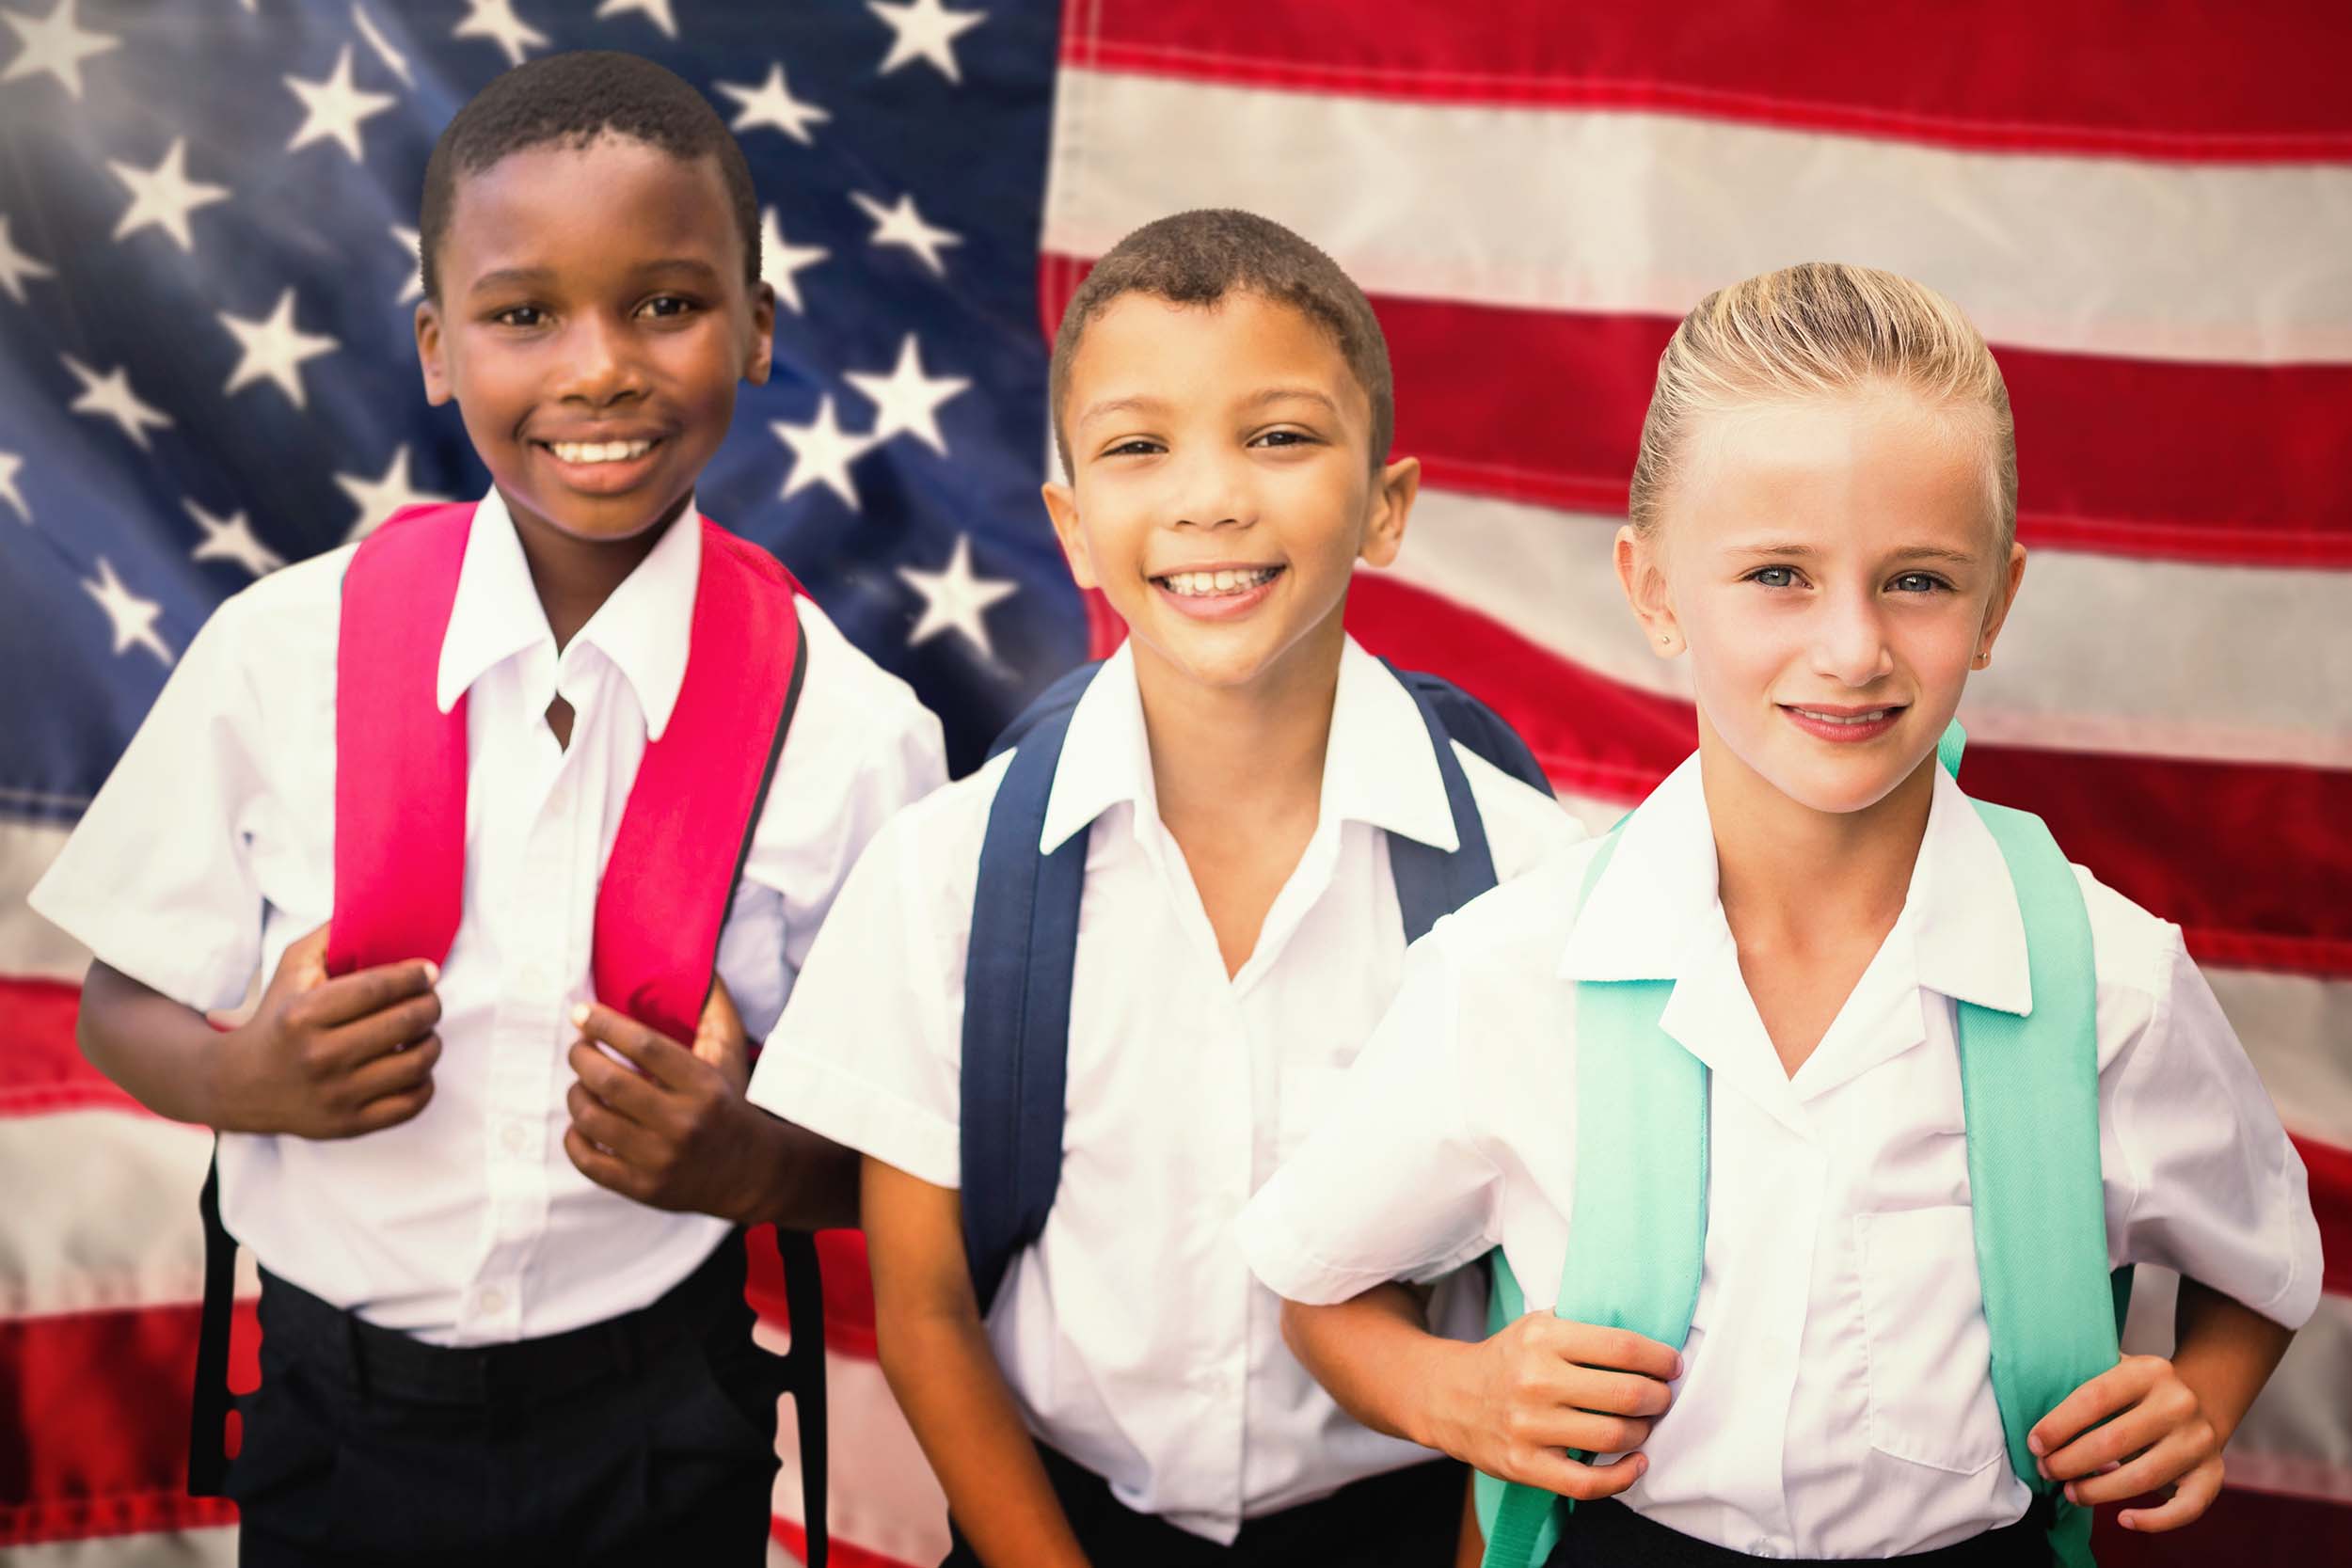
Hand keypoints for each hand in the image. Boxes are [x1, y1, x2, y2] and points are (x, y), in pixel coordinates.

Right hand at [214, 923, 441, 1137]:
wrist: (237, 1085)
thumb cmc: (276, 1018)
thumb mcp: (291, 969)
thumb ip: (330, 936)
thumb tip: (375, 911)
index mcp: (303, 1016)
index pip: (379, 989)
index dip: (414, 976)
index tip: (428, 972)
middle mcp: (319, 1057)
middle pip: (406, 1022)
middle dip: (430, 1004)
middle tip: (429, 998)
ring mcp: (336, 1095)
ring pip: (417, 1062)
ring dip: (431, 1041)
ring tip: (422, 1031)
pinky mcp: (349, 1125)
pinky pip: (412, 1103)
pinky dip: (424, 1080)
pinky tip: (411, 1064)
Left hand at [563, 980, 758, 1216]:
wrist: (751, 1173)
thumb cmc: (730, 1104)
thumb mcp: (730, 1056)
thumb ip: (716, 1010)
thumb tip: (703, 967)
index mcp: (704, 1086)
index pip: (644, 1047)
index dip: (605, 1024)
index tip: (581, 1012)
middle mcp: (683, 1123)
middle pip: (610, 1082)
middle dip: (581, 1057)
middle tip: (578, 1048)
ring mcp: (661, 1159)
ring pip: (593, 1119)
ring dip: (576, 1094)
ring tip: (582, 1084)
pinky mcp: (644, 1188)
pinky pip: (588, 1160)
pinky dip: (575, 1137)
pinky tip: (582, 1123)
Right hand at [1430, 1312, 1679, 1501]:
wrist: (1448, 1397)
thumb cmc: (1508, 1359)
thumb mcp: (1537, 1324)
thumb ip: (1584, 1324)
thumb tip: (1647, 1334)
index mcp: (1543, 1337)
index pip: (1622, 1346)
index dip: (1659, 1358)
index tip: (1671, 1366)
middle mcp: (1536, 1380)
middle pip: (1626, 1393)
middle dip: (1659, 1398)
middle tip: (1662, 1397)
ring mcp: (1529, 1426)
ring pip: (1614, 1436)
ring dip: (1643, 1432)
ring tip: (1643, 1425)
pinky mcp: (1525, 1465)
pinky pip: (1588, 1482)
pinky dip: (1623, 1476)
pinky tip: (1635, 1463)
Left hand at [2031, 1354, 2223, 1531]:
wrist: (2202, 1398)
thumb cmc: (2138, 1390)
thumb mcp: (2116, 1369)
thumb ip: (2083, 1377)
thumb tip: (2029, 1399)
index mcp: (2148, 1371)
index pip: (2094, 1397)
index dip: (2059, 1424)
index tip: (2035, 1444)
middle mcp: (2179, 1404)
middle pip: (2116, 1441)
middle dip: (2072, 1461)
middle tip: (2047, 1471)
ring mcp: (2200, 1440)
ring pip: (2145, 1477)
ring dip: (2100, 1491)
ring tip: (2071, 1493)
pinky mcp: (2213, 1472)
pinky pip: (2187, 1507)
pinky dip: (2154, 1521)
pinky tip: (2123, 1519)